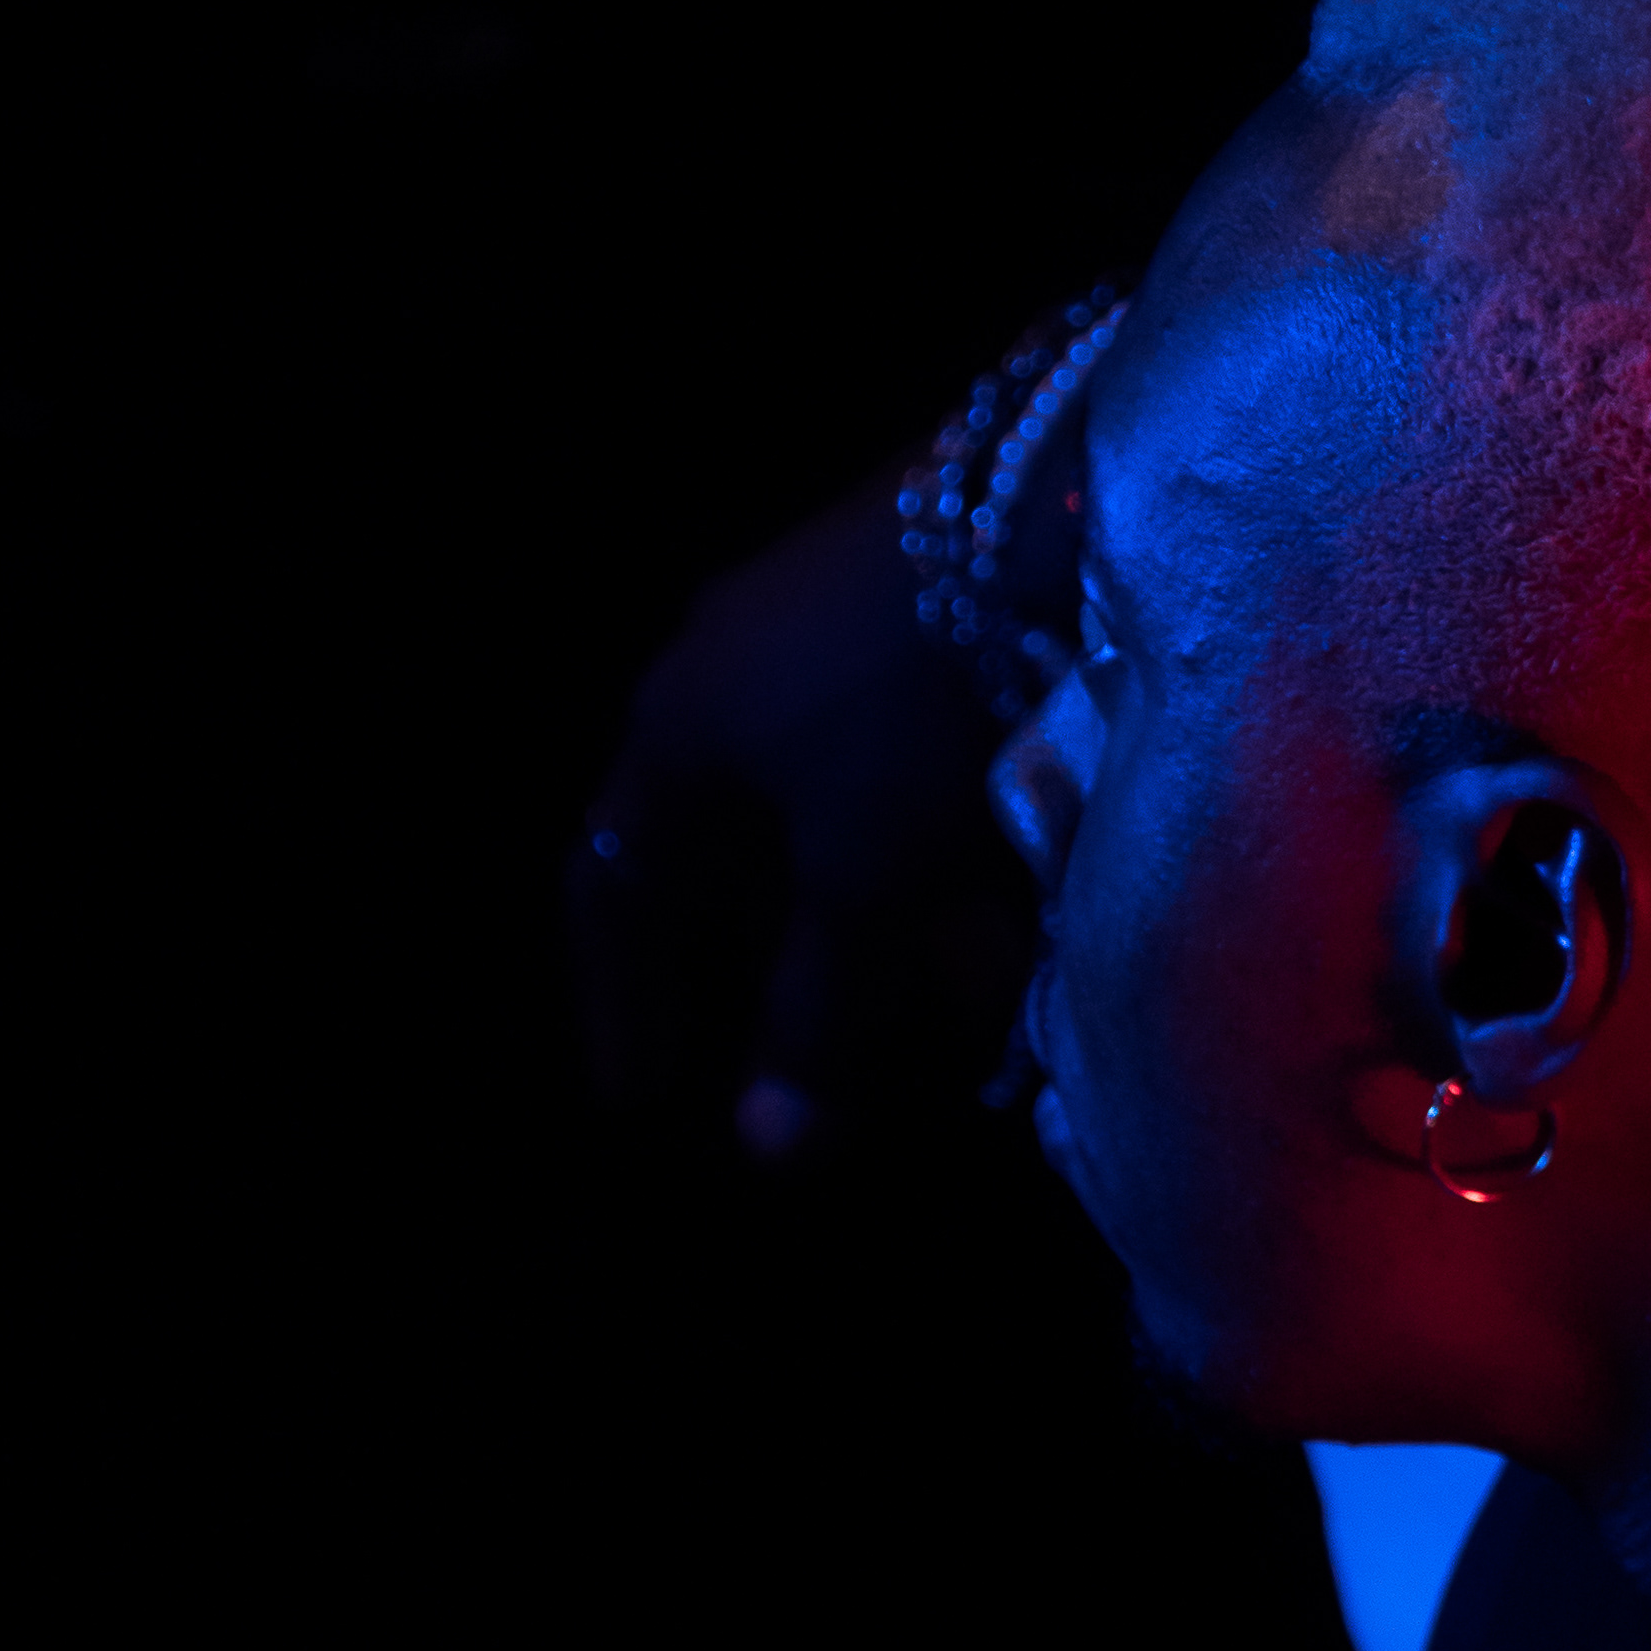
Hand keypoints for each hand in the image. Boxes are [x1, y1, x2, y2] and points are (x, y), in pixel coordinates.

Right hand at [567, 302, 1111, 1155]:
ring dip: (886, 922)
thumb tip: (766, 1147)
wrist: (1040, 504)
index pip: (610, 885)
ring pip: (834, 816)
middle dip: (790, 974)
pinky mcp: (923, 603)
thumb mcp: (862, 876)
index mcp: (673, 730)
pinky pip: (906, 765)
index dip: (624, 998)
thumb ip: (815, 1011)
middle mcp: (728, 669)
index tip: (644, 1096)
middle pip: (735, 861)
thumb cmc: (916, 702)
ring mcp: (823, 629)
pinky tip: (1017, 894)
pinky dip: (944, 849)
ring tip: (964, 998)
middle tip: (828, 1068)